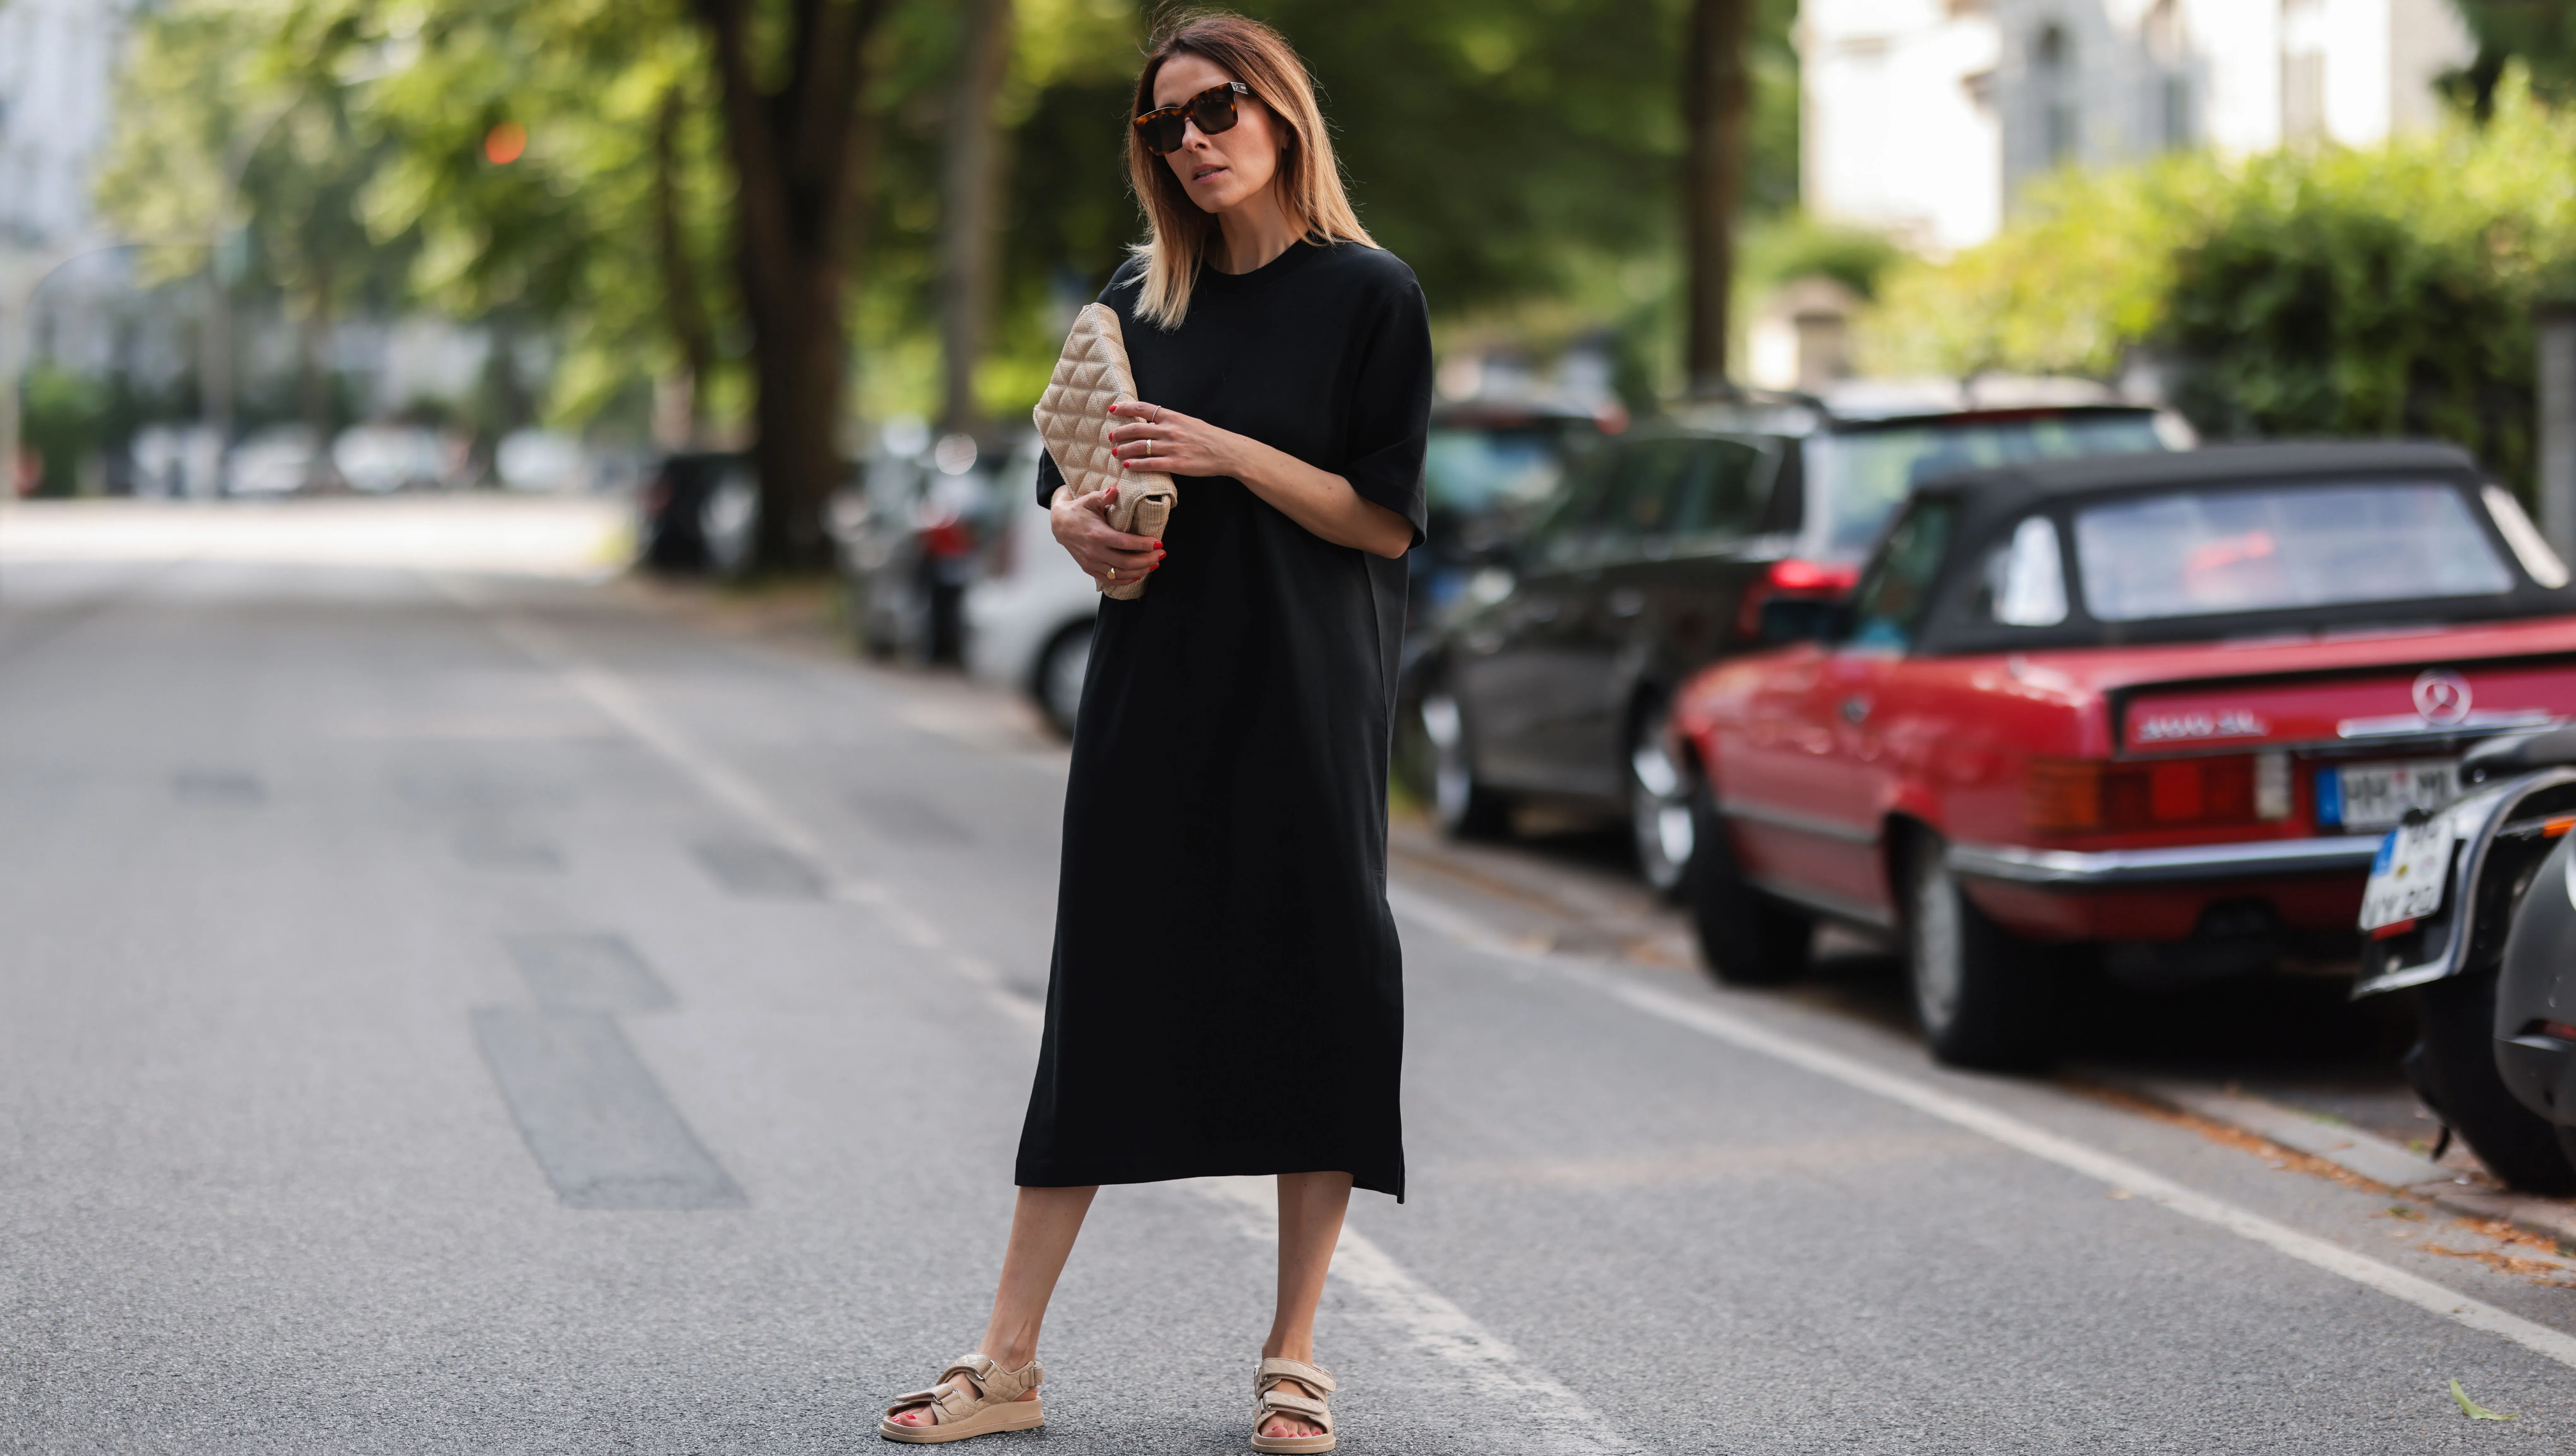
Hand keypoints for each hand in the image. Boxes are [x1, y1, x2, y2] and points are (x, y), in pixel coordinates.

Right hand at [1050, 482, 1164, 586]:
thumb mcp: (1090, 500)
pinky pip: (1110, 580)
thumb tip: (1115, 489)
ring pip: (1120, 574)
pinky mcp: (1089, 569)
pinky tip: (1138, 575)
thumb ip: (1104, 496)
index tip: (1159, 543)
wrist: (1059, 525)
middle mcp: (1094, 552)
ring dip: (1140, 571)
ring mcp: (1091, 563)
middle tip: (1161, 555)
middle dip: (1147, 560)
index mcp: (1097, 534)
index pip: (1125, 543)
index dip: (1143, 544)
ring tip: (1154, 564)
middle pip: (1126, 562)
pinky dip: (1125, 580)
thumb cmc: (1078, 511)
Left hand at [1106, 401, 1237, 478]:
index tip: (1112, 410)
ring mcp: (1172, 447)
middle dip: (1119, 433)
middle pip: (1136, 429)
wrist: (1227, 451)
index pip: (1143, 408)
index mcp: (1172, 417)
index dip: (1125, 408)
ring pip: (1140, 447)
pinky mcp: (1176, 464)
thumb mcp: (1189, 422)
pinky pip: (1150, 464)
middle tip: (1111, 437)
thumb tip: (1152, 422)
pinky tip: (1128, 466)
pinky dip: (1136, 465)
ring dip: (1124, 450)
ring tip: (1116, 453)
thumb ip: (1170, 421)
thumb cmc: (1209, 436)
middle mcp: (1169, 430)